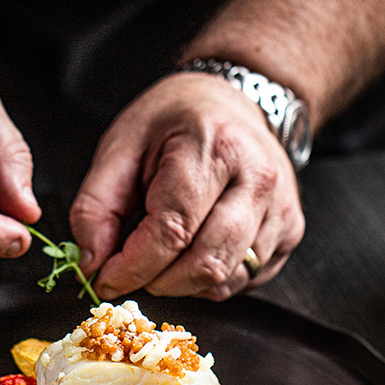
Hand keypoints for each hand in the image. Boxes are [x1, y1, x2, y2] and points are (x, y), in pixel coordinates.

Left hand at [70, 72, 304, 300]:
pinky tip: (195, 249)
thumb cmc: (176, 121)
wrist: (235, 101)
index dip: (132, 266)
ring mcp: (281, 207)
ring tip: (163, 254)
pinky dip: (211, 279)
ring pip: (226, 279)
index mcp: (213, 148)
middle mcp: (258, 179)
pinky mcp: (291, 230)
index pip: (171, 230)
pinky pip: (245, 279)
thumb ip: (97, 207)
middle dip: (157, 281)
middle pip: (204, 264)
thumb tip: (92, 265)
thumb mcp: (121, 146)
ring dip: (184, 283)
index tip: (105, 278)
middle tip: (132, 269)